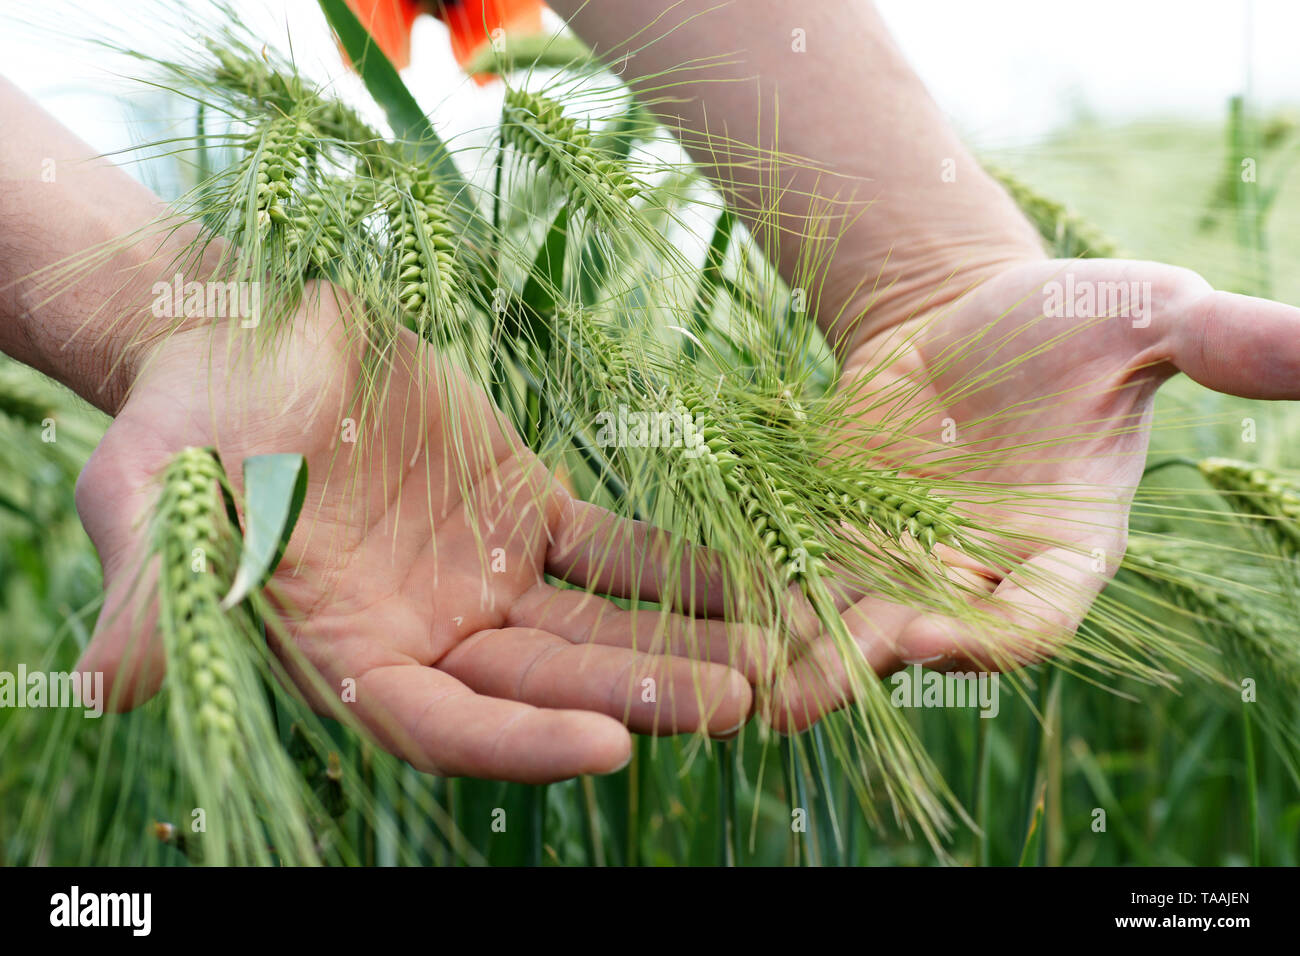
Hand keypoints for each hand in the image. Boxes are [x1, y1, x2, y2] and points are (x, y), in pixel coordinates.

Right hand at [75, 284, 753, 781]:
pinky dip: (676, 565)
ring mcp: (485, 576)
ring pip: (595, 625)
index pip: (444, 728)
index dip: (522, 743)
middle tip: (738, 704)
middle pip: (546, 685)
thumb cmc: (178, 416)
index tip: (610, 746)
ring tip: (773, 655)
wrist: (235, 331)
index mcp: (345, 657)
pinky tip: (749, 577)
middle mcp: (427, 634)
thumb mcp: (148, 499)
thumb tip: (106, 686)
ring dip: (680, 640)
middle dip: (639, 696)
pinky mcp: (524, 507)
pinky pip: (612, 547)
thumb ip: (152, 595)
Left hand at [769, 255, 1299, 728]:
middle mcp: (984, 571)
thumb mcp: (1146, 315)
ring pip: (858, 623)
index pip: (1032, 618)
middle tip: (803, 696)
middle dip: (868, 666)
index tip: (929, 634)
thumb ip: (1225, 344)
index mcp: (1066, 546)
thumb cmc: (1066, 319)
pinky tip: (723, 632)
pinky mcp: (844, 533)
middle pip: (929, 637)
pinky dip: (772, 608)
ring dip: (808, 662)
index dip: (986, 635)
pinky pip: (807, 583)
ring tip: (753, 694)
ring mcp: (909, 559)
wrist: (966, 315)